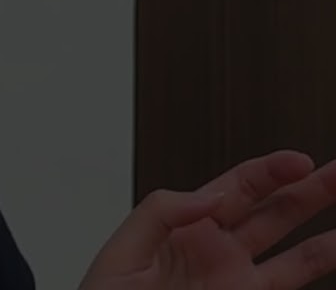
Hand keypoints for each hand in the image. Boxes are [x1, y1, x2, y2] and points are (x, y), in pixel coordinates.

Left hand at [79, 150, 335, 289]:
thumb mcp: (123, 250)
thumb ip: (159, 213)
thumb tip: (207, 194)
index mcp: (185, 227)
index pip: (235, 188)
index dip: (269, 171)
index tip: (298, 160)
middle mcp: (217, 253)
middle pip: (274, 214)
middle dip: (310, 191)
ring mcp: (235, 283)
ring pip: (293, 255)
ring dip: (326, 238)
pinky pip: (286, 288)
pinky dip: (317, 273)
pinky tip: (335, 253)